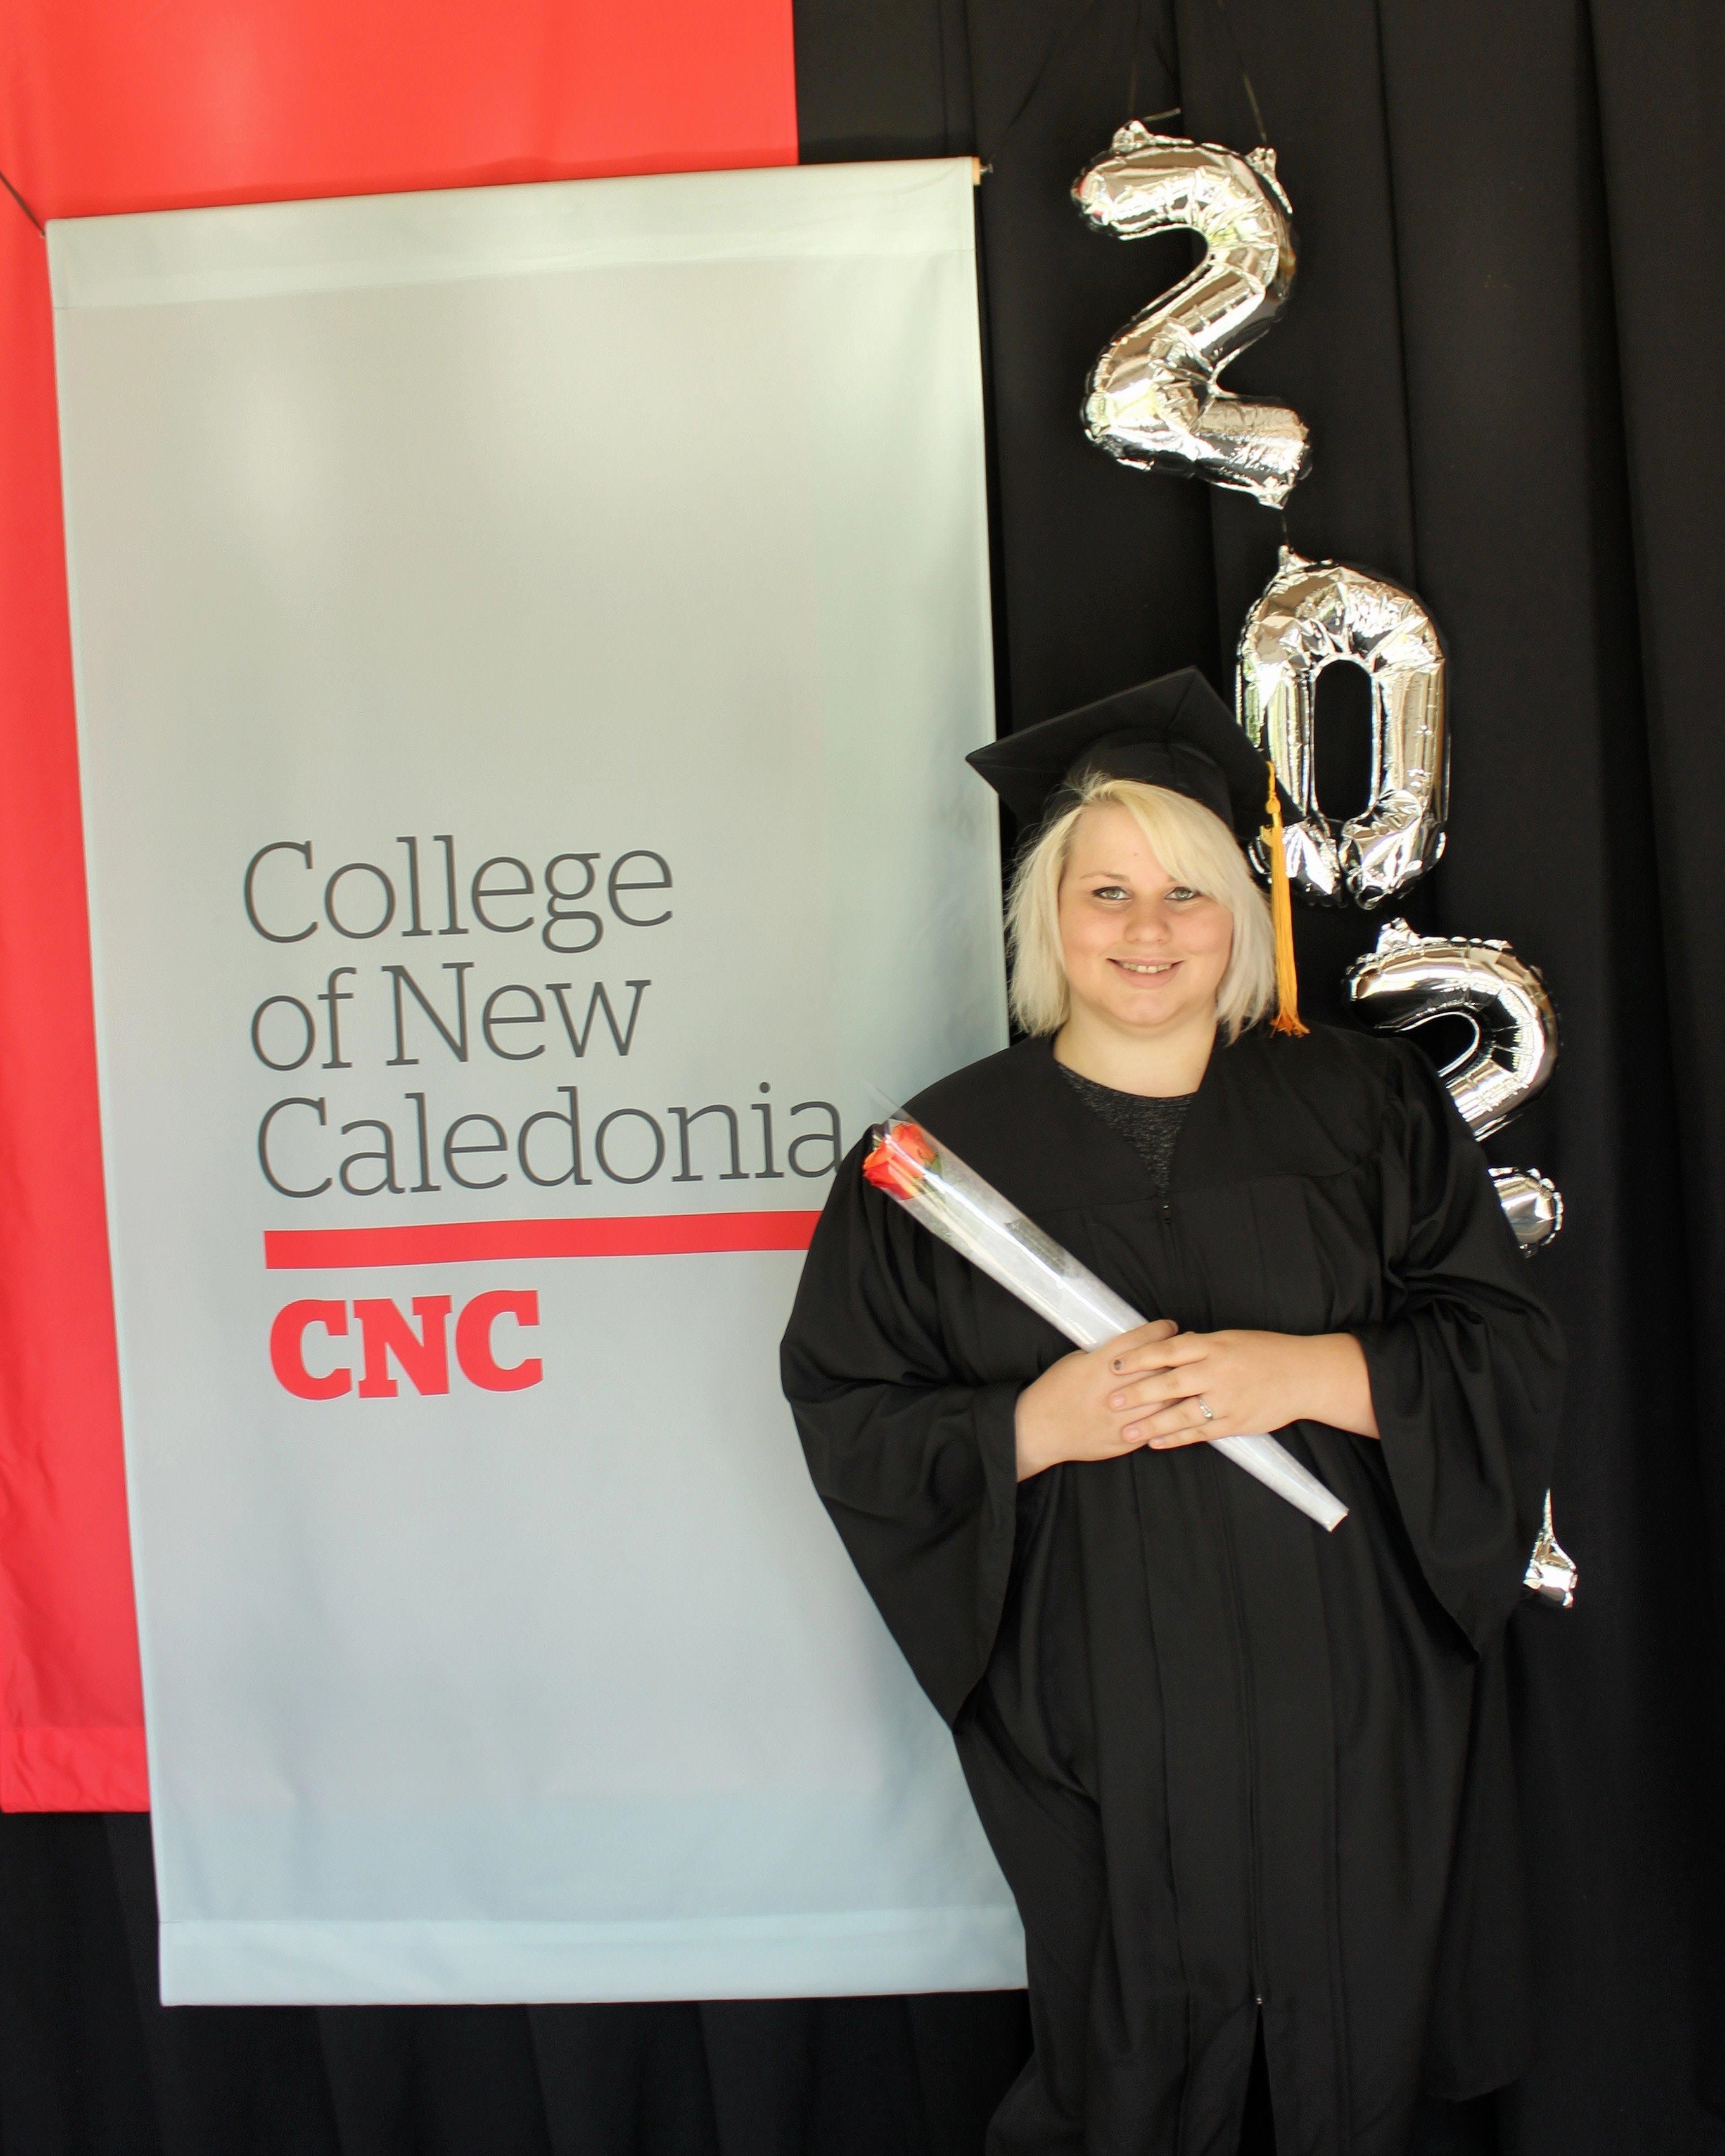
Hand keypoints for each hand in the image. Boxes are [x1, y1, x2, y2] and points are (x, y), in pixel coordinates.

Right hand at [1013, 1320, 1179, 1479]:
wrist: (1038, 1430)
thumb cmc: (1054, 1391)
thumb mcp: (1075, 1362)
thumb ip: (1105, 1356)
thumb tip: (1135, 1348)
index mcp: (1096, 1367)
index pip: (1137, 1343)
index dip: (1158, 1332)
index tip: (1171, 1326)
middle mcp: (1110, 1392)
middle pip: (1155, 1369)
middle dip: (1177, 1356)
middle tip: (1192, 1347)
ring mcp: (1118, 1419)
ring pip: (1162, 1400)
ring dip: (1181, 1387)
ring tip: (1192, 1375)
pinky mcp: (1122, 1440)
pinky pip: (1154, 1427)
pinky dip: (1169, 1415)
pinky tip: (1180, 1406)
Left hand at [1103, 1327, 1379, 1448]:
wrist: (1304, 1375)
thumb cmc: (1265, 1352)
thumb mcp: (1230, 1338)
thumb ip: (1198, 1346)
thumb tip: (1165, 1345)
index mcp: (1214, 1345)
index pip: (1168, 1350)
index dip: (1139, 1357)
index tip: (1114, 1364)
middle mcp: (1217, 1372)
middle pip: (1169, 1383)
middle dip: (1137, 1393)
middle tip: (1111, 1400)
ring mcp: (1226, 1400)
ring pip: (1181, 1414)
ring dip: (1150, 1424)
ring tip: (1125, 1432)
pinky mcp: (1235, 1423)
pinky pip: (1199, 1433)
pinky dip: (1175, 1438)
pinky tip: (1155, 1441)